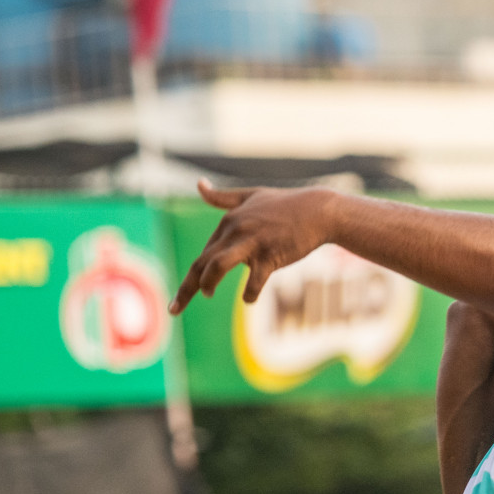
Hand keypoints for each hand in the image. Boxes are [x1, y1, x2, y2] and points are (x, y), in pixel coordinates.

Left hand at [170, 180, 335, 313]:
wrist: (319, 210)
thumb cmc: (287, 205)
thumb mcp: (251, 196)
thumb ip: (222, 197)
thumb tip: (199, 184)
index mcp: (229, 221)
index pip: (205, 252)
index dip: (195, 275)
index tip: (188, 293)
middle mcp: (236, 230)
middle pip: (202, 263)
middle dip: (186, 289)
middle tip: (174, 309)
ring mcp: (253, 243)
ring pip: (217, 266)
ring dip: (207, 284)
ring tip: (207, 294)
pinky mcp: (271, 255)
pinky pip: (254, 280)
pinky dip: (250, 293)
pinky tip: (249, 299)